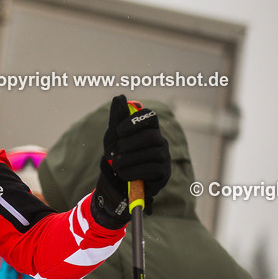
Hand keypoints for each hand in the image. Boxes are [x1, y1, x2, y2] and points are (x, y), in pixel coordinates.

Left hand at [92, 95, 170, 226]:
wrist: (118, 182)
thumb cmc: (119, 155)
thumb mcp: (114, 137)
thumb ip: (117, 118)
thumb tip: (119, 97)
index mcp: (148, 129)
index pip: (150, 116)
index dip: (135, 121)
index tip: (119, 130)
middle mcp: (160, 141)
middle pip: (152, 136)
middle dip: (129, 143)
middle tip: (114, 152)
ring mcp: (164, 157)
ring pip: (151, 153)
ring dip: (128, 160)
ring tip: (116, 165)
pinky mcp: (163, 174)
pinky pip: (152, 169)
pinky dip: (133, 171)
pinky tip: (123, 174)